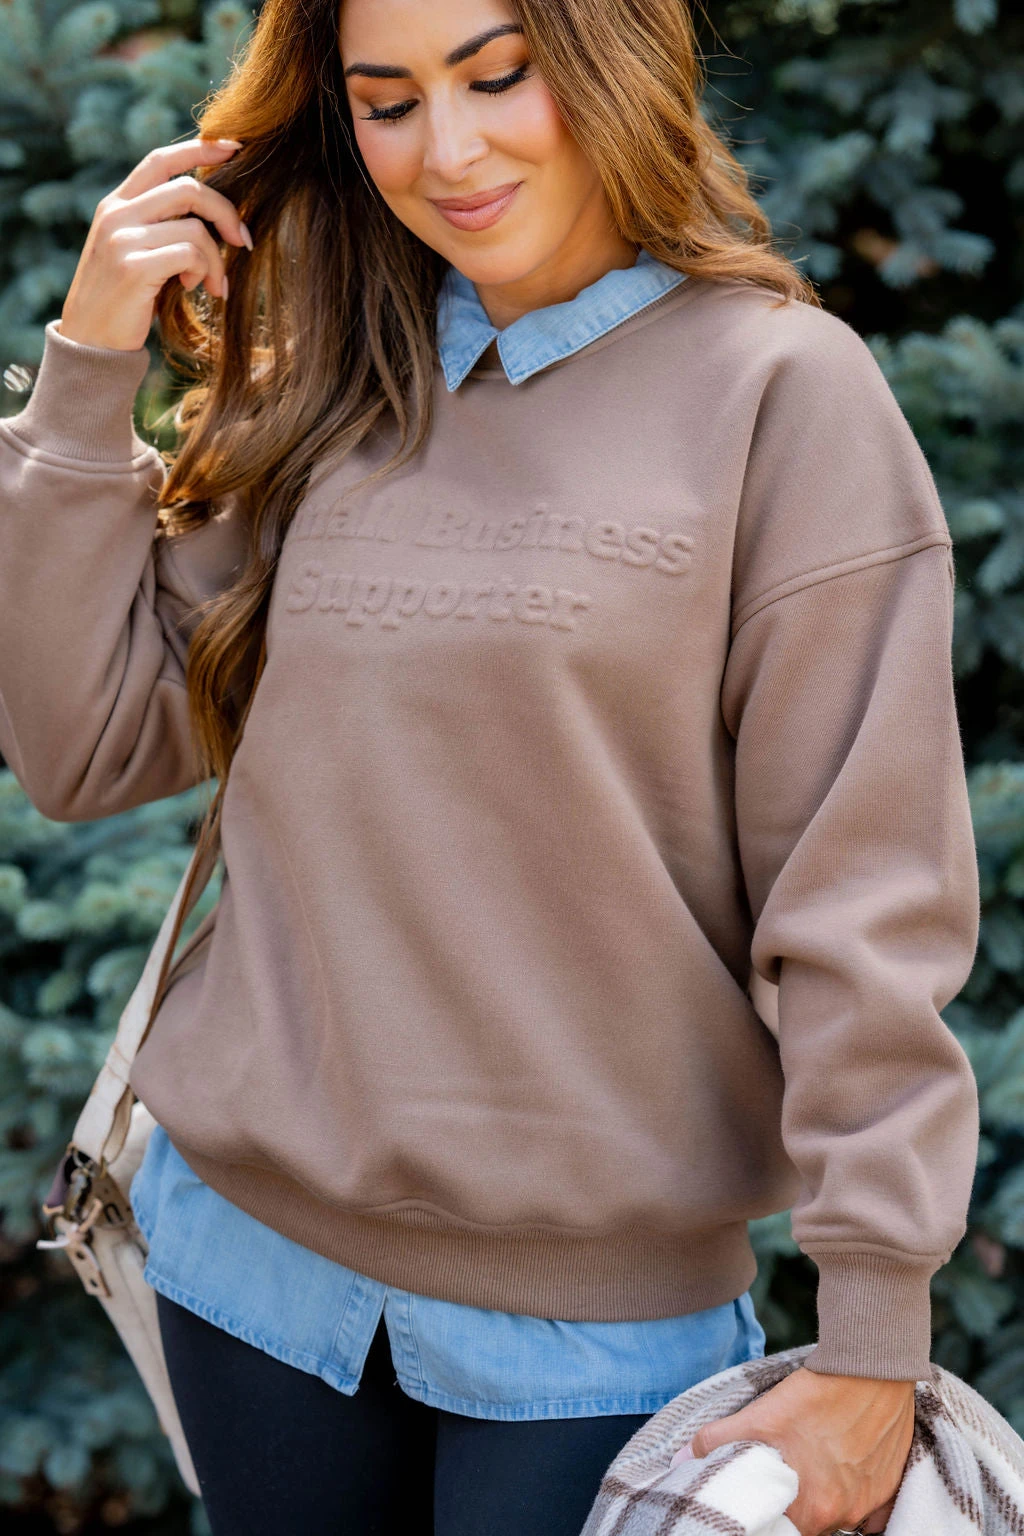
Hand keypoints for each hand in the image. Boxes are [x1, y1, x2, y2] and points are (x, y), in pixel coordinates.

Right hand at [59, 136, 252, 351]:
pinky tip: (195, 288)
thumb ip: (160, 225)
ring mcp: (123, 238)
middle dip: (226, 213)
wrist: (90, 342)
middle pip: (189, 188)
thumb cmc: (123, 300)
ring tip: (212, 284)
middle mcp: (117, 213)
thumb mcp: (135, 251)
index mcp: (117, 204)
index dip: (200, 149)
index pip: (161, 160)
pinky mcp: (133, 267)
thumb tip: (213, 212)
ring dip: (216, 259)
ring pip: (195, 228)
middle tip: (242, 242)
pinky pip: (190, 254)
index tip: (235, 148)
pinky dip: (204, 272)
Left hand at [669, 1364, 915, 1535]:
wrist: (872, 1367)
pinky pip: (868, 1507)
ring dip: (822, 1497)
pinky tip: (840, 1468)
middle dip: (793, 1508)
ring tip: (809, 1465)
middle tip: (781, 1479)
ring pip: (838, 1513)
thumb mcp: (758, 1415)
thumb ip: (716, 1441)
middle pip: (810, 1525)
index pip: (781, 1531)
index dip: (767, 1519)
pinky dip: (852, 1494)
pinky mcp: (890, 1486)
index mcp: (812, 1509)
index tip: (760, 1503)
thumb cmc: (816, 1393)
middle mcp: (844, 1514)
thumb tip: (679, 1461)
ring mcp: (871, 1502)